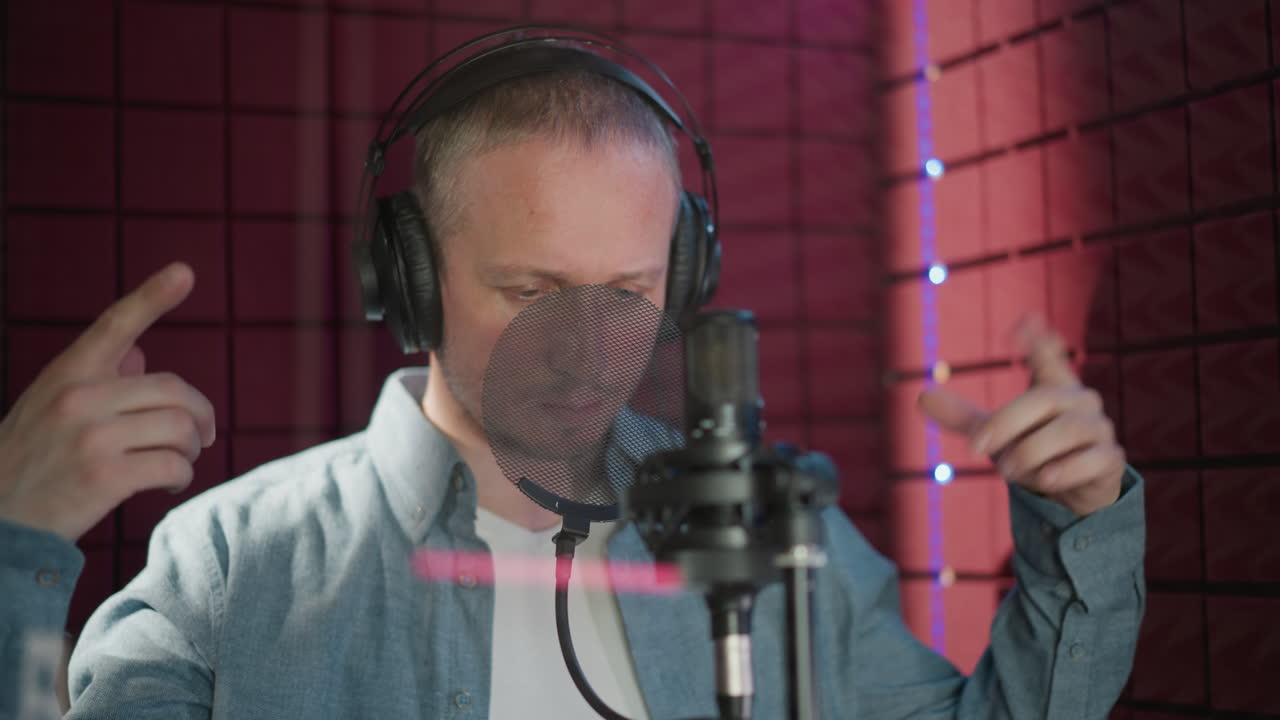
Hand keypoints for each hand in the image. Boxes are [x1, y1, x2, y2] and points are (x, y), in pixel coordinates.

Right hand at [0, 263, 215, 540]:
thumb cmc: (33, 460)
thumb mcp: (53, 407)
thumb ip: (98, 379)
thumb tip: (141, 353)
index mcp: (68, 373)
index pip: (115, 325)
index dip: (152, 296)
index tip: (185, 270)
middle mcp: (78, 397)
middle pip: (174, 390)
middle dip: (199, 415)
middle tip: (202, 437)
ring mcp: (90, 437)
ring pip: (180, 429)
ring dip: (191, 449)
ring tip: (177, 462)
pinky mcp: (103, 477)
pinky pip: (172, 465)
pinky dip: (181, 475)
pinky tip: (168, 483)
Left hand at [917, 314, 1124, 516]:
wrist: (1071, 493)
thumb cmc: (1033, 451)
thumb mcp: (997, 435)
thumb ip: (962, 417)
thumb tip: (921, 397)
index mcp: (1053, 387)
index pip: (1048, 356)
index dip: (1037, 340)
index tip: (1021, 322)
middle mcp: (1079, 401)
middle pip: (1043, 399)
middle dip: (1005, 423)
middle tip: (976, 448)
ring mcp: (1099, 428)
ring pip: (1066, 431)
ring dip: (1029, 453)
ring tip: (1006, 472)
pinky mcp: (1110, 459)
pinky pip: (1092, 459)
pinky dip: (1066, 470)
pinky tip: (1046, 479)